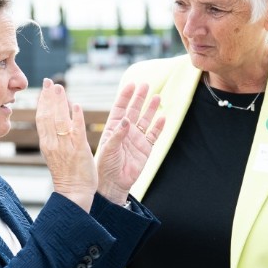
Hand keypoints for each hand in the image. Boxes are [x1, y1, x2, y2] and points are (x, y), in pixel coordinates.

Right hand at [35, 78, 95, 210]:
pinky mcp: (79, 150)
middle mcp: (53, 143)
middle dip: (49, 97)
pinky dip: (75, 117)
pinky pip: (76, 131)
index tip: (44, 88)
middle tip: (50, 81)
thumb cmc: (66, 174)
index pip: (42, 118)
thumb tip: (54, 121)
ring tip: (60, 87)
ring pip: (60, 120)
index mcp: (46, 143)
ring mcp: (65, 146)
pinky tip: (75, 105)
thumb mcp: (54, 154)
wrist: (73, 193)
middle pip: (48, 116)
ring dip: (59, 102)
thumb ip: (54, 137)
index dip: (42, 102)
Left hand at [94, 82, 163, 205]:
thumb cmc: (105, 166)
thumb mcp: (108, 148)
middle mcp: (126, 131)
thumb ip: (117, 134)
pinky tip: (162, 117)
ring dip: (151, 109)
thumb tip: (127, 120)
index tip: (131, 85)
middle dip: (139, 98)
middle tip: (146, 85)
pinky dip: (158, 127)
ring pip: (145, 120)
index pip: (120, 108)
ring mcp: (137, 139)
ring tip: (157, 97)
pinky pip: (153, 135)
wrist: (114, 183)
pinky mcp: (146, 148)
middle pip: (134, 110)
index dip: (125, 96)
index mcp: (114, 128)